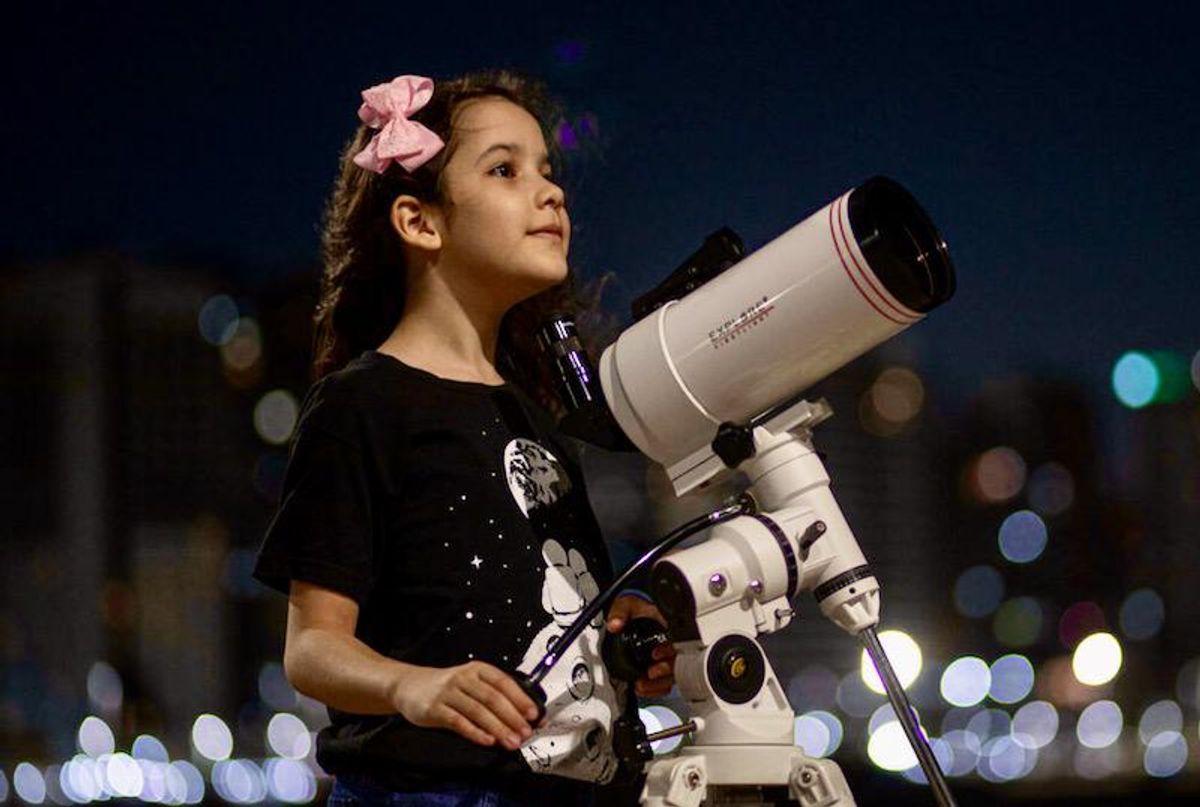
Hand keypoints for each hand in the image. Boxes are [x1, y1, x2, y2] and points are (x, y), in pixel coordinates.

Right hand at [393, 661, 539, 750]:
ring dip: (498, 728)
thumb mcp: (470, 683)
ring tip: (511, 741)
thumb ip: (493, 696)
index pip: (504, 683)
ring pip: (478, 711)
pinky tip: (488, 741)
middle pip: (493, 698)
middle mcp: (464, 678)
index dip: (520, 699)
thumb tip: (523, 715)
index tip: (534, 715)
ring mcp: (448, 692)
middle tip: (525, 733)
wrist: (409, 685)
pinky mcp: (435, 708)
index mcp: (478, 669)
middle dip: (512, 717)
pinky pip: (458, 722)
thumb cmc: (447, 687)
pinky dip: (475, 732)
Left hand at [606, 594, 676, 696]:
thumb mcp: (627, 604)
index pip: (677, 641)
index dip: (668, 650)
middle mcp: (672, 643)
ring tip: (642, 685)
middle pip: (679, 662)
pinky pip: (666, 682)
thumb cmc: (637, 607)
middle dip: (665, 671)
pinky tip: (643, 688)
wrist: (637, 612)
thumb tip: (615, 624)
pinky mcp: (662, 666)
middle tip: (650, 673)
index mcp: (668, 627)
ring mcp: (668, 656)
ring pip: (673, 676)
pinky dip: (656, 689)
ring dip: (659, 683)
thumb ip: (620, 612)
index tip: (655, 654)